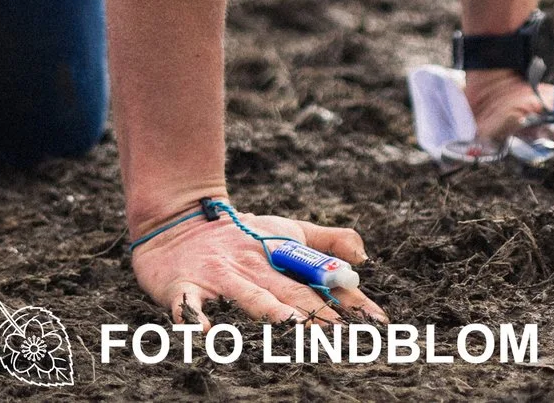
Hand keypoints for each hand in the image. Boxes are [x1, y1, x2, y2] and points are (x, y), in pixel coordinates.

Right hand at [130, 205, 385, 323]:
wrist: (175, 219)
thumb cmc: (237, 233)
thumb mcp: (284, 230)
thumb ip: (326, 243)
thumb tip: (363, 258)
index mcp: (279, 256)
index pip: (320, 280)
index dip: (350, 300)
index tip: (378, 322)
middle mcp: (253, 267)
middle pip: (290, 291)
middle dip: (316, 312)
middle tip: (342, 333)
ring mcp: (220, 276)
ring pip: (248, 295)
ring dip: (268, 309)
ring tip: (289, 323)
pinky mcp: (184, 287)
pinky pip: (189, 305)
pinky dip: (194, 318)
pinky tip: (204, 334)